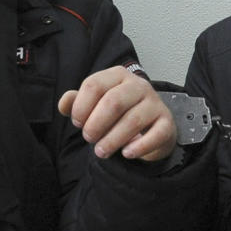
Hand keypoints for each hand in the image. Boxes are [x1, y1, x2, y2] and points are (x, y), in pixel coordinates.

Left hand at [58, 67, 177, 161]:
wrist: (151, 126)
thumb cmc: (118, 114)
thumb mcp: (96, 105)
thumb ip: (77, 103)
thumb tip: (64, 103)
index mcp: (117, 75)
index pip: (94, 85)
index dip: (81, 106)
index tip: (77, 123)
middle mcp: (138, 85)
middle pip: (113, 102)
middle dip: (96, 124)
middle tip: (88, 139)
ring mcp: (155, 103)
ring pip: (133, 121)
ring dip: (112, 140)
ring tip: (101, 152)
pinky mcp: (167, 123)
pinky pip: (155, 135)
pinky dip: (139, 147)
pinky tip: (126, 154)